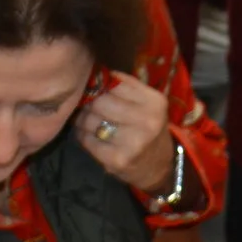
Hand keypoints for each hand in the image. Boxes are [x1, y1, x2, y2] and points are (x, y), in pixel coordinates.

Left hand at [75, 72, 176, 193]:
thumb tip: (96, 73)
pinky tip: (88, 136)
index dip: (100, 87)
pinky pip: (87, 140)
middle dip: (89, 104)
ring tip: (86, 121)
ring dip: (83, 120)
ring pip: (90, 120)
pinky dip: (83, 136)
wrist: (159, 168)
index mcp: (154, 102)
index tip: (95, 92)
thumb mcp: (148, 104)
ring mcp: (131, 142)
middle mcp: (146, 121)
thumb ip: (126, 87)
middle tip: (87, 107)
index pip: (114, 84)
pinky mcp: (116, 159)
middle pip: (100, 102)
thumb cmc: (149, 130)